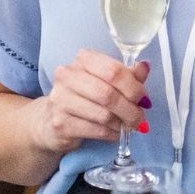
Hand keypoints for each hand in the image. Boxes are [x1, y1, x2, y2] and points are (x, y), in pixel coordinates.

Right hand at [32, 51, 149, 154]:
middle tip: (141, 119)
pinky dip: (112, 134)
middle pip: (108, 94)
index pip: (113, 71)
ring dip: (122, 123)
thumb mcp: (105, 80)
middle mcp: (67, 76)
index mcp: (83, 60)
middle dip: (130, 110)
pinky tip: (114, 132)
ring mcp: (61, 100)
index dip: (133, 87)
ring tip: (128, 126)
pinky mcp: (61, 124)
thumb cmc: (83, 96)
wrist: (49, 119)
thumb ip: (126, 74)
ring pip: (103, 115)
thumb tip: (144, 67)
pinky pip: (97, 130)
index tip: (144, 99)